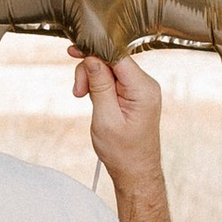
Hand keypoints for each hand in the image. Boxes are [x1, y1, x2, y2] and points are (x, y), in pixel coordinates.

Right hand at [73, 50, 163, 189]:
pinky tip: (93, 98)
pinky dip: (99, 85)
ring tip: (83, 97)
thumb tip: (92, 58)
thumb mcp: (105, 118)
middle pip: (112, 60)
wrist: (134, 170)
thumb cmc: (123, 151)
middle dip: (90, 71)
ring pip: (110, 68)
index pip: (118, 55)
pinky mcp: (134, 93)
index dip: (95, 51)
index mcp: (143, 89)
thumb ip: (100, 85)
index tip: (75, 51)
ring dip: (92, 79)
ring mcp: (141, 89)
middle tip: (78, 91)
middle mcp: (146, 85)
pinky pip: (113, 79)